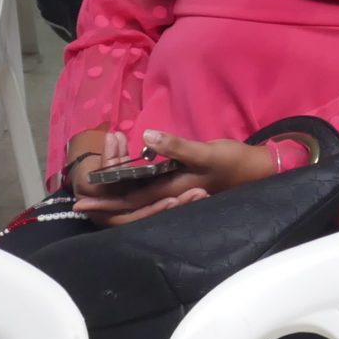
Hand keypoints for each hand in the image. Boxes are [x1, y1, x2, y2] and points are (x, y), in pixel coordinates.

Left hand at [71, 129, 274, 225]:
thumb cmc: (233, 163)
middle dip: (106, 189)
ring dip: (120, 173)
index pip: (127, 202)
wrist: (258, 169)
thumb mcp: (207, 153)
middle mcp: (165, 195)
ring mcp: (171, 189)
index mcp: (168, 192)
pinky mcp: (178, 182)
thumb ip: (177, 147)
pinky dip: (135, 169)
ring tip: (112, 147)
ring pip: (135, 189)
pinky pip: (147, 182)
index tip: (80, 198)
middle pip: (126, 199)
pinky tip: (131, 153)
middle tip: (84, 180)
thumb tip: (147, 136)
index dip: (103, 201)